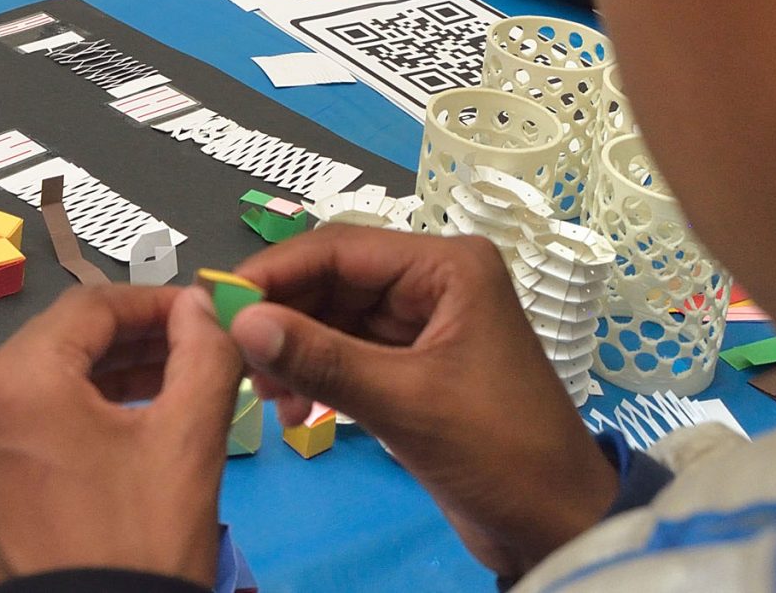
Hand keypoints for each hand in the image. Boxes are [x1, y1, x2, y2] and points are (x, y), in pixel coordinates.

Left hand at [0, 285, 239, 591]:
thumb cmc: (137, 552)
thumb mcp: (188, 444)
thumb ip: (203, 355)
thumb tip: (202, 309)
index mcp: (12, 383)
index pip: (89, 310)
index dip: (152, 307)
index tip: (194, 318)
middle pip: (52, 354)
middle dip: (122, 354)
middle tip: (181, 362)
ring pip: (23, 403)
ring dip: (85, 397)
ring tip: (148, 408)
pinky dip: (45, 443)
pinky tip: (95, 460)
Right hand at [229, 226, 616, 577]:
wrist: (558, 527)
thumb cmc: (499, 451)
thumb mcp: (405, 402)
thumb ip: (321, 358)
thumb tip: (241, 321)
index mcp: (447, 267)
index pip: (341, 248)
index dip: (274, 272)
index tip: (217, 301)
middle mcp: (434, 283)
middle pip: (333, 280)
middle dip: (281, 316)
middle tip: (229, 353)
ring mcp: (423, 325)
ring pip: (334, 318)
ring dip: (293, 351)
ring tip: (262, 392)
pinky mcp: (414, 367)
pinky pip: (348, 354)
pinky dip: (315, 376)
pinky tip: (290, 407)